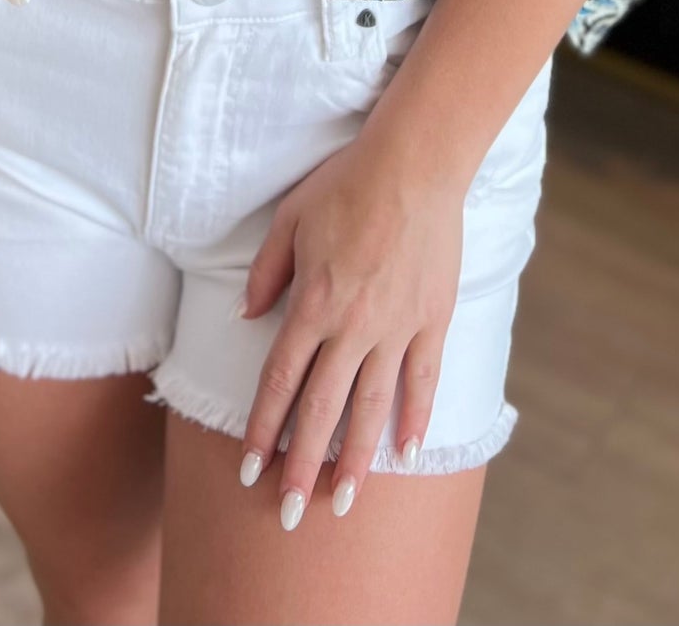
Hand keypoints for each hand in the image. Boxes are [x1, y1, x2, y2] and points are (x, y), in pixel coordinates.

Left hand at [234, 129, 462, 527]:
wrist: (415, 162)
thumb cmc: (347, 182)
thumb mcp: (290, 218)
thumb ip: (266, 272)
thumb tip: (245, 317)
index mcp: (312, 303)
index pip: (281, 382)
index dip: (263, 430)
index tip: (250, 472)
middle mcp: (352, 325)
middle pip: (322, 409)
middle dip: (303, 467)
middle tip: (291, 516)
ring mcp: (397, 326)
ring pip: (372, 407)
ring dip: (356, 459)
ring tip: (345, 503)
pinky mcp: (434, 319)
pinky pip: (424, 380)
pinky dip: (416, 419)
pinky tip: (407, 453)